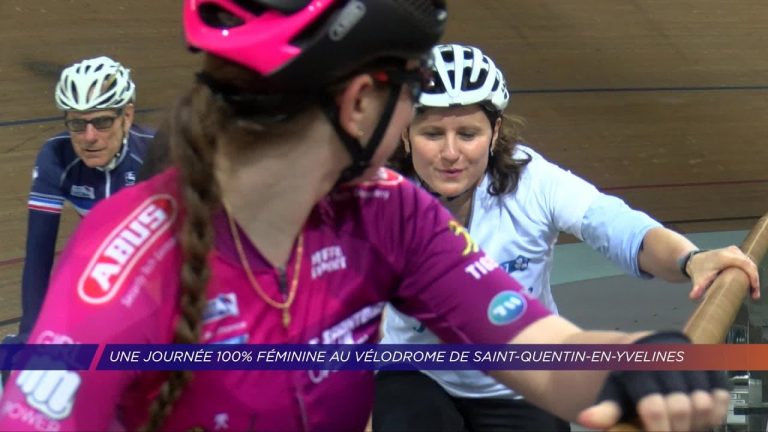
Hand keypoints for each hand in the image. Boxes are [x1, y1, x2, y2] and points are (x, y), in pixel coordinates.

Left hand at [576, 332, 730, 430]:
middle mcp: (667, 356)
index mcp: (638, 362)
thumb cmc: (625, 379)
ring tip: (682, 426)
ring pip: (704, 402)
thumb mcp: (611, 393)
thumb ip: (604, 410)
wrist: (639, 353)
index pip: (653, 407)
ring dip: (697, 422)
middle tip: (668, 431)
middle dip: (676, 428)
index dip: (657, 430)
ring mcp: (690, 358)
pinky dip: (715, 411)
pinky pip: (721, 394)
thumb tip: (586, 419)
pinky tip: (700, 417)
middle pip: (681, 408)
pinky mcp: (708, 364)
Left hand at [687, 246, 758, 299]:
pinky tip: (749, 285)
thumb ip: (697, 288)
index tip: (753, 289)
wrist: (695, 260)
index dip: (752, 276)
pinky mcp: (736, 253)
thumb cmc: (698, 269)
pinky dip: (750, 273)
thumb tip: (693, 297)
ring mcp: (734, 251)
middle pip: (750, 265)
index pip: (745, 264)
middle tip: (754, 295)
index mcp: (724, 257)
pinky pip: (747, 263)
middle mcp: (731, 251)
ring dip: (753, 277)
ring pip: (750, 264)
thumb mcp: (698, 279)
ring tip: (753, 292)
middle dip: (754, 280)